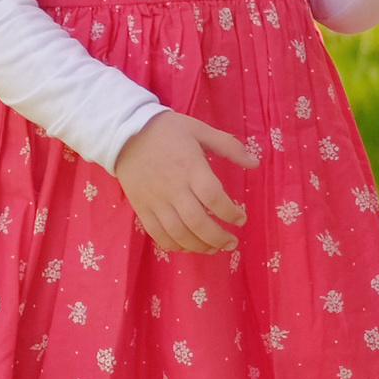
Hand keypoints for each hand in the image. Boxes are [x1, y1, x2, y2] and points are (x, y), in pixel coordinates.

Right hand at [114, 112, 257, 253]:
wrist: (124, 134)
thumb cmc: (167, 131)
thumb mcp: (201, 130)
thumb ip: (229, 146)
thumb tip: (255, 163)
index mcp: (190, 167)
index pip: (213, 197)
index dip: (230, 212)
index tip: (241, 218)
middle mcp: (173, 188)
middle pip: (197, 222)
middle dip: (218, 237)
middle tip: (232, 242)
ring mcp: (155, 201)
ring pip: (178, 233)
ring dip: (199, 246)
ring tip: (214, 248)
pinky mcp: (141, 208)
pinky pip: (157, 233)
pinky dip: (174, 245)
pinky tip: (188, 246)